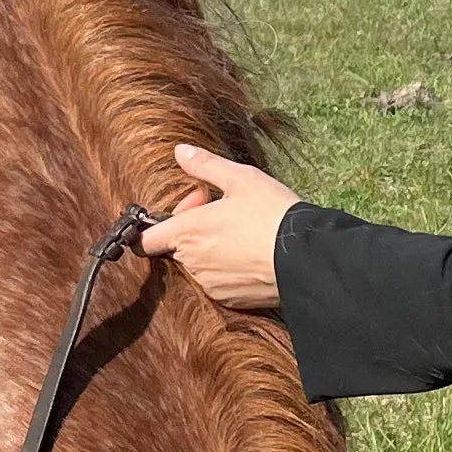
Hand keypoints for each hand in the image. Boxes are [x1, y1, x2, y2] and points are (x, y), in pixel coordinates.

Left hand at [138, 146, 297, 312]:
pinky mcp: (230, 300)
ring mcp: (210, 284)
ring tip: (243, 234)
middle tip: (225, 213)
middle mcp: (192, 262)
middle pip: (178, 248)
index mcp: (188, 231)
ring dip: (211, 250)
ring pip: (199, 266)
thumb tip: (179, 151)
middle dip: (194, 229)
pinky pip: (218, 283)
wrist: (305, 257)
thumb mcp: (241, 178)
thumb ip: (204, 165)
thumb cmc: (272, 213)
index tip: (188, 209)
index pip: (145, 240)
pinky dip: (228, 271)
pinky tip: (252, 256)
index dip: (158, 224)